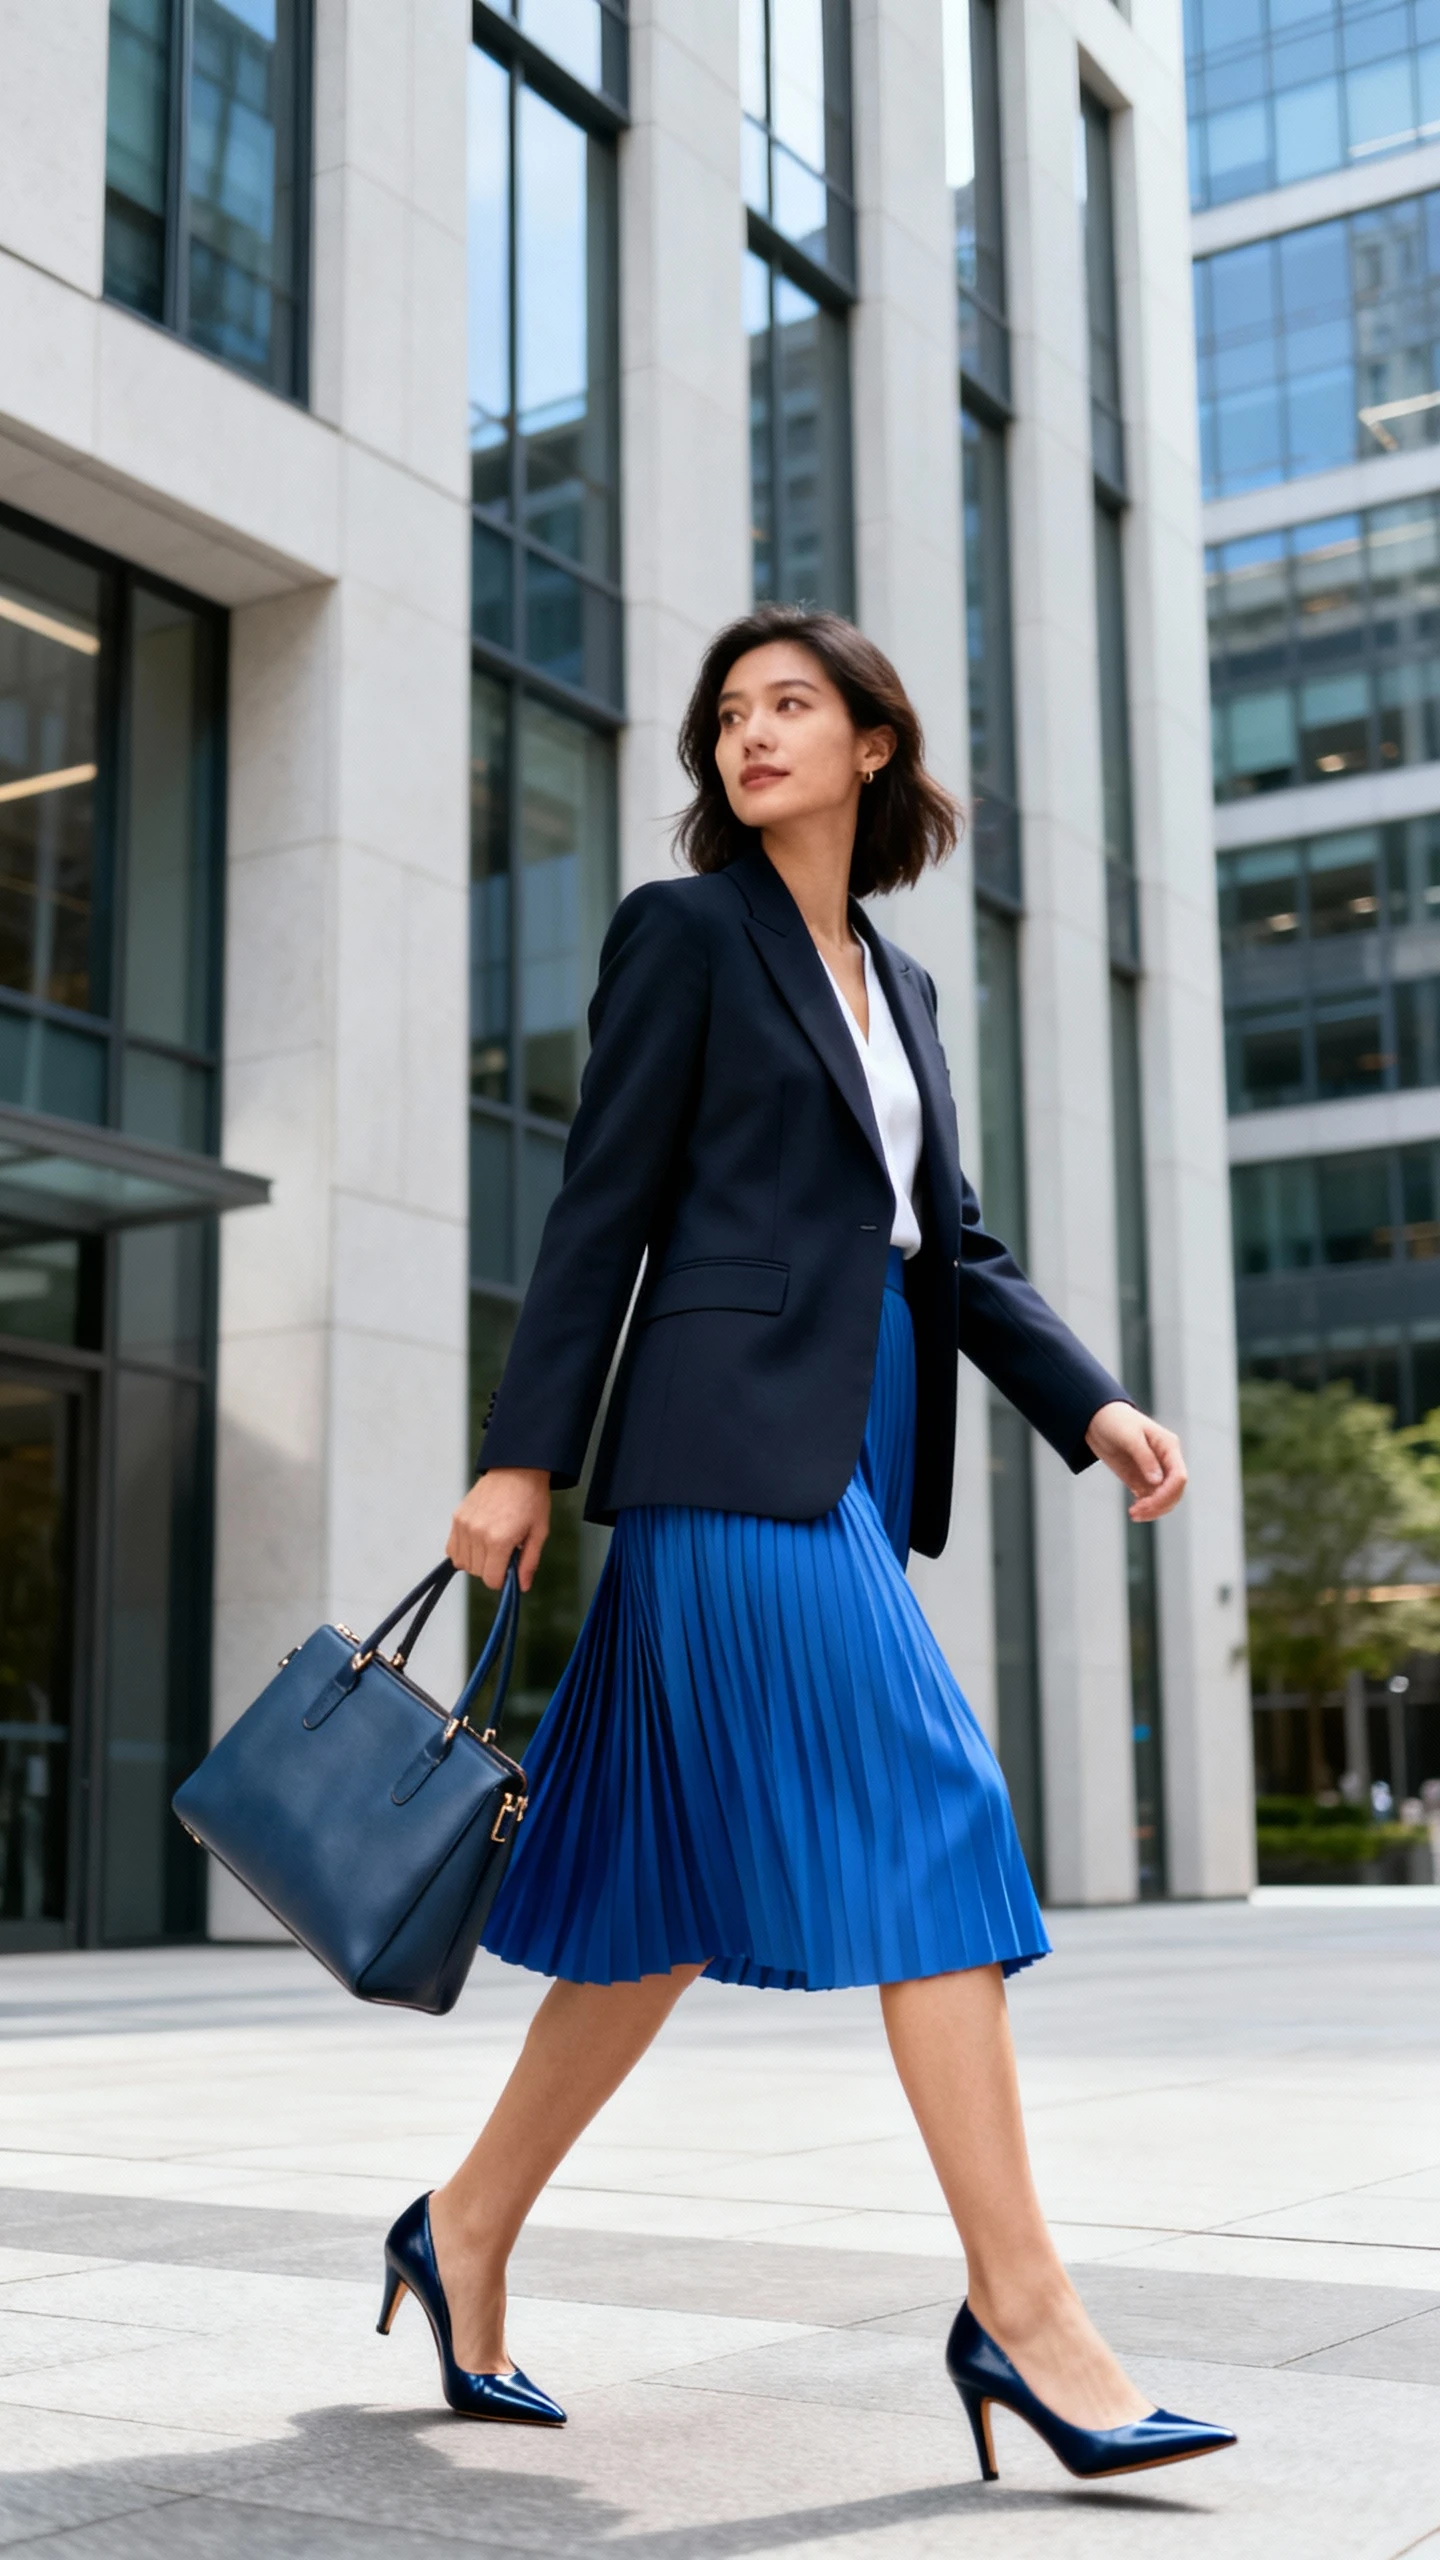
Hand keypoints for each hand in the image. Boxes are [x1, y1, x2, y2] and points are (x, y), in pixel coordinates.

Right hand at [447, 1467, 550, 1589]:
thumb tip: (521, 1587)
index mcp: (500, 1540)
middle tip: (505, 1551)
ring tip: (492, 1545)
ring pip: (463, 1563)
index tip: (510, 1568)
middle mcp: (477, 1534)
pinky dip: (463, 1552)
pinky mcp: (457, 1517)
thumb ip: (528, 1562)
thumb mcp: (539, 1532)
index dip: (502, 1579)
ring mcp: (464, 1525)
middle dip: (491, 1568)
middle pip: (477, 1572)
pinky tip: (477, 1543)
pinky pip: (452, 1549)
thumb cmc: (532, 1499)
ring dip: (477, 1561)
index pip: (491, 1580)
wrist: (517, 1468)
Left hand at [1085, 1402, 1186, 1521]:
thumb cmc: (1115, 1421)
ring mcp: (1154, 1470)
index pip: (1179, 1476)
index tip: (1147, 1502)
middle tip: (1136, 1512)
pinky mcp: (1140, 1477)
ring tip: (1134, 1514)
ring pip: (1164, 1497)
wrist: (1096, 1418)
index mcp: (1168, 1447)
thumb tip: (1157, 1481)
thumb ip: (1144, 1458)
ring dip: (1153, 1509)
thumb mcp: (1129, 1436)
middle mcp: (1165, 1460)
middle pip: (1174, 1491)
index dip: (1168, 1493)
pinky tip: (1134, 1510)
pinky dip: (1145, 1507)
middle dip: (1159, 1505)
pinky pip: (1150, 1497)